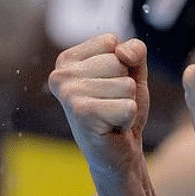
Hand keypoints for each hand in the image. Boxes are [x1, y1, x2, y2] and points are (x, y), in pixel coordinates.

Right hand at [48, 34, 149, 173]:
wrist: (117, 154)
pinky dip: (128, 119)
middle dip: (125, 86)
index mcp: (67, 60)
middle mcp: (60, 75)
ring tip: (112, 116)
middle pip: (118, 62)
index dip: (122, 66)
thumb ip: (134, 50)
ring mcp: (68, 95)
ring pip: (125, 85)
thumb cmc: (121, 108)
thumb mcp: (132, 71)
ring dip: (127, 104)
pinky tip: (112, 128)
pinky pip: (128, 106)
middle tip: (111, 105)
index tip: (110, 88)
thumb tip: (122, 53)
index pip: (111, 42)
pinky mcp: (82, 114)